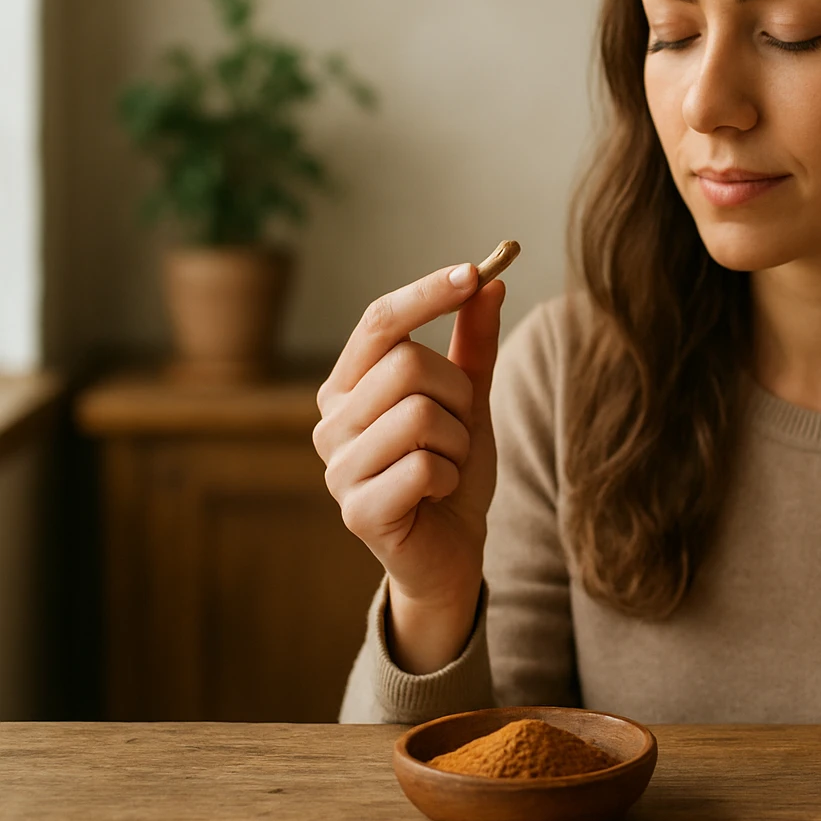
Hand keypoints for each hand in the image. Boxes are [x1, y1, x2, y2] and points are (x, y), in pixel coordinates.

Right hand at [312, 261, 505, 672]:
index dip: (426, 294)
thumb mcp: (469, 399)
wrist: (452, 549)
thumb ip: (474, 343)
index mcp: (348, 386)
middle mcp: (329, 421)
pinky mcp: (357, 510)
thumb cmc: (451, 467)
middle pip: (408, 365)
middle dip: (457, 395)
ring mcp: (336, 468)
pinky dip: (450, 478)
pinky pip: (425, 466)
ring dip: (457, 442)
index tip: (474, 271)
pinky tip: (437, 495)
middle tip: (458, 429)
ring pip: (421, 415)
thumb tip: (489, 281)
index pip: (379, 321)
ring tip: (445, 465)